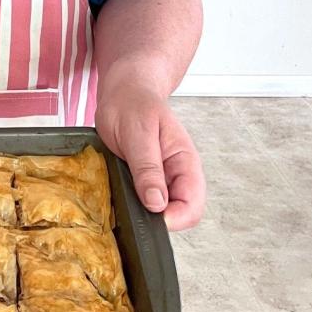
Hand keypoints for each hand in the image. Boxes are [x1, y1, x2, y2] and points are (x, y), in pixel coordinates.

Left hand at [94, 76, 204, 230]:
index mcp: (185, 162)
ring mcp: (162, 180)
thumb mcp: (138, 133)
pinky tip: (119, 194)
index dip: (173, 218)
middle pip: (180, 214)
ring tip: (123, 196)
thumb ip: (148, 168)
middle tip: (131, 205)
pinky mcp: (146, 182)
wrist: (124, 92)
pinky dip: (132, 205)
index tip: (149, 214)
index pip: (192, 205)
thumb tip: (157, 204)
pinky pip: (144, 203)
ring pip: (161, 212)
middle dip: (157, 218)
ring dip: (143, 212)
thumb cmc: (133, 104)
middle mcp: (177, 175)